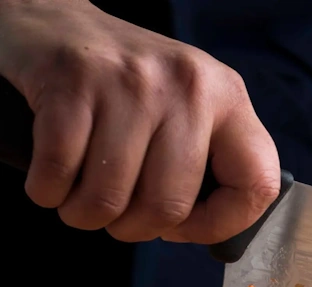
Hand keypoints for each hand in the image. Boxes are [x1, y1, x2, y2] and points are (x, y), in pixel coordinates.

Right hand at [0, 0, 278, 242]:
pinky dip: (48, 191)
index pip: (258, 185)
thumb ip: (210, 162)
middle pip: (169, 206)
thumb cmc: (130, 85)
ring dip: (86, 214)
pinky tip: (54, 178)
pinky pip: (59, 174)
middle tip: (119, 215)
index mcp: (229, 99)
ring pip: (109, 199)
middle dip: (135, 229)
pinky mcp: (74, 81)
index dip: (222, 225)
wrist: (60, 24)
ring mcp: (132, 82)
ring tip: (82, 195)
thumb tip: (209, 231)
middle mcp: (189, 87)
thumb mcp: (190, 109)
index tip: (188, 226)